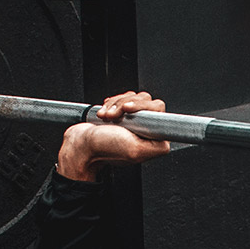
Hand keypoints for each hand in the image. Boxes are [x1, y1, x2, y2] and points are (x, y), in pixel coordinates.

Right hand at [56, 91, 171, 181]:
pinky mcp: (122, 114)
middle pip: (146, 100)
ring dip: (116, 104)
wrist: (81, 145)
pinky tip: (105, 115)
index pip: (158, 110)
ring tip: (107, 117)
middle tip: (115, 116)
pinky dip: (111, 103)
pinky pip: (122, 97)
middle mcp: (145, 129)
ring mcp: (134, 120)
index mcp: (152, 139)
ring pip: (133, 97)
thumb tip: (168, 137)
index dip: (142, 107)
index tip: (129, 113)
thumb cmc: (103, 148)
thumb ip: (157, 146)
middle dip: (126, 104)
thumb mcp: (135, 150)